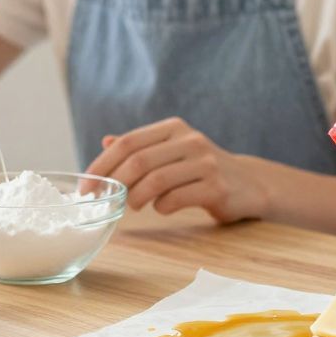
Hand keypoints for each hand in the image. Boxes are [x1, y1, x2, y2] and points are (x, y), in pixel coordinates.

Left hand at [86, 117, 268, 223]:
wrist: (249, 184)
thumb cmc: (202, 169)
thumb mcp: (173, 151)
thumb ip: (142, 147)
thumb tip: (106, 142)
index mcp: (174, 128)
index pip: (128, 143)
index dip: (102, 165)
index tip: (86, 188)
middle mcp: (190, 140)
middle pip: (139, 161)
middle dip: (115, 184)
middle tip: (106, 201)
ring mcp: (205, 163)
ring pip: (156, 181)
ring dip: (137, 198)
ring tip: (135, 205)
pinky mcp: (216, 187)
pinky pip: (176, 199)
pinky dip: (161, 207)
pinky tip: (162, 208)